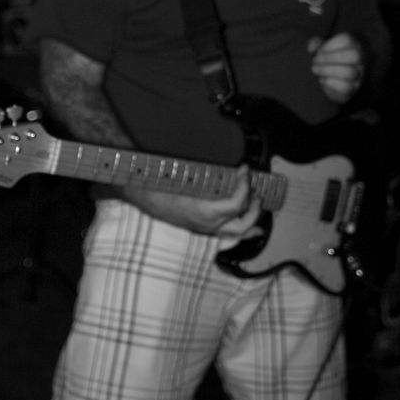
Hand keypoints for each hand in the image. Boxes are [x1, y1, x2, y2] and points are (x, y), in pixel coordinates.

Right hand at [123, 164, 262, 236]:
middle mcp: (207, 224)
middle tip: (256, 191)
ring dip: (251, 220)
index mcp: (204, 211)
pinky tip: (250, 227)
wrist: (142, 196)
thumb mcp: (185, 177)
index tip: (245, 170)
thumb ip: (208, 173)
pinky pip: (226, 233)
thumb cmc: (161, 185)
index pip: (236, 203)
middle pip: (242, 224)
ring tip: (258, 208)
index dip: (245, 186)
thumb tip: (229, 166)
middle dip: (254, 208)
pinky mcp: (201, 227)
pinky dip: (241, 230)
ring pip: (236, 233)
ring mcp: (205, 228)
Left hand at [308, 32, 364, 103]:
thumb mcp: (319, 48)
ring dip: (327, 71)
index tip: (318, 51)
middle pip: (354, 55)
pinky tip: (322, 80)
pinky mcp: (353, 89)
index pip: (346, 40)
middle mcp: (359, 59)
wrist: (331, 81)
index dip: (329, 45)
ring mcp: (358, 75)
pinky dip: (330, 83)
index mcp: (352, 44)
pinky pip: (345, 87)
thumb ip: (314, 44)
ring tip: (315, 70)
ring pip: (350, 72)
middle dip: (329, 58)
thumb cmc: (326, 60)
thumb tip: (312, 47)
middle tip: (315, 61)